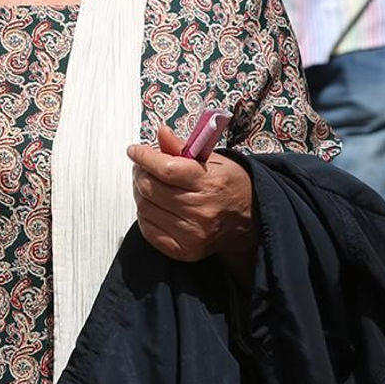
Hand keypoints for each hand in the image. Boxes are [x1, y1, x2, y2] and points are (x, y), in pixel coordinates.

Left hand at [127, 124, 255, 269]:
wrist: (250, 221)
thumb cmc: (228, 186)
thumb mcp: (211, 161)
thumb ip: (182, 148)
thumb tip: (161, 133)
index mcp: (209, 183)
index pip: (165, 169)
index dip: (144, 157)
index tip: (134, 151)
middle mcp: (202, 210)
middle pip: (150, 188)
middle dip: (140, 173)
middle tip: (141, 168)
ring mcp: (193, 233)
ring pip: (145, 208)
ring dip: (140, 193)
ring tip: (148, 186)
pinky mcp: (184, 250)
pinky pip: (148, 230)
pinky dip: (145, 215)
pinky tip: (154, 206)